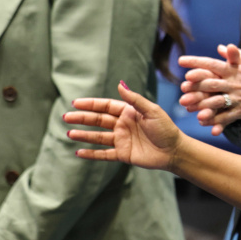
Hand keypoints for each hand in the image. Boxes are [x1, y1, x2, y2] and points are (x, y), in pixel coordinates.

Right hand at [65, 80, 183, 170]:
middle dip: (82, 118)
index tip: (76, 103)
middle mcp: (122, 125)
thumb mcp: (151, 111)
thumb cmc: (166, 128)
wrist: (174, 151)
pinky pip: (104, 154)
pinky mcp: (123, 154)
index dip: (91, 104)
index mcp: (128, 112)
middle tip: (66, 117)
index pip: (105, 106)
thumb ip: (134, 99)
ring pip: (98, 137)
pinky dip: (91, 154)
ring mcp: (121, 140)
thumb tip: (120, 84)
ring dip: (84, 135)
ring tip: (69, 133)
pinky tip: (79, 152)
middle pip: (98, 120)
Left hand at [178, 44, 240, 133]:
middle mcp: (233, 84)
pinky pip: (226, 117)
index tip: (181, 61)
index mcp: (234, 70)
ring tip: (188, 108)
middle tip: (182, 88)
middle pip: (211, 83)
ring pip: (216, 102)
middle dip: (196, 86)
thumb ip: (236, 55)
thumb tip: (221, 47)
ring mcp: (237, 99)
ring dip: (202, 105)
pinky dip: (215, 122)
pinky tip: (204, 123)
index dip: (196, 62)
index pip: (212, 64)